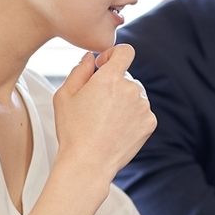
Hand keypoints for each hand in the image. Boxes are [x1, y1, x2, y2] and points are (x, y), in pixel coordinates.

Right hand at [52, 44, 157, 184]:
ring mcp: (143, 106)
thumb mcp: (65, 95)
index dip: (114, 55)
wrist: (89, 162)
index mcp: (110, 78)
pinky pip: (142, 112)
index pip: (125, 51)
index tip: (103, 67)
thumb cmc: (73, 130)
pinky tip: (116, 129)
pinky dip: (132, 117)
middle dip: (114, 85)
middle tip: (96, 106)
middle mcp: (131, 89)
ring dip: (124, 102)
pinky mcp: (150, 123)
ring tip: (105, 121)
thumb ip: (79, 70)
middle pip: (126, 77)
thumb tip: (90, 58)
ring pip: (135, 95)